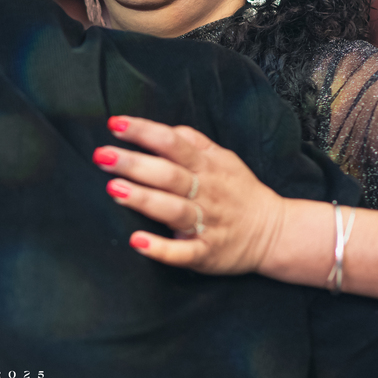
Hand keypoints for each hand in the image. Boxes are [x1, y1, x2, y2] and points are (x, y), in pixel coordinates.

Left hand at [92, 116, 287, 274]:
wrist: (274, 232)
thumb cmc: (239, 192)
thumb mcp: (224, 158)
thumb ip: (194, 142)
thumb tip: (164, 128)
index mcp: (207, 167)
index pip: (173, 143)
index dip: (145, 132)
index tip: (115, 124)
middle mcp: (206, 193)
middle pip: (168, 174)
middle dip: (134, 164)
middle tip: (102, 156)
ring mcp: (206, 224)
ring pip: (173, 210)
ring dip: (144, 200)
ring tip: (114, 190)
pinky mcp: (206, 253)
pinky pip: (182, 252)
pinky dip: (161, 249)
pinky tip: (137, 242)